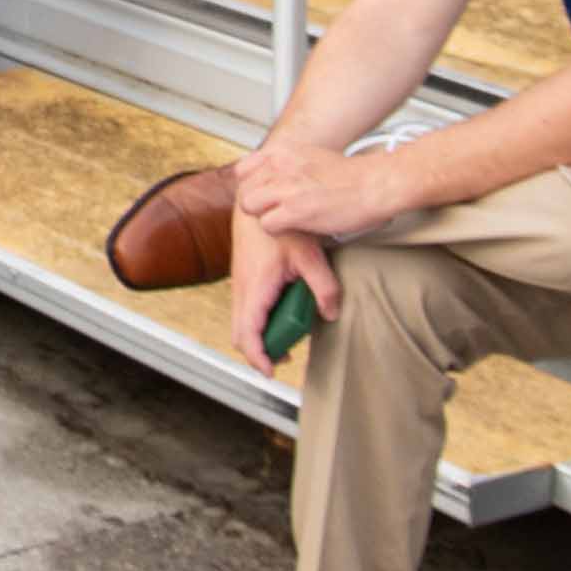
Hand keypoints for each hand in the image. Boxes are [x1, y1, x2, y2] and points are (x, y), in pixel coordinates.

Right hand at [226, 209, 336, 375]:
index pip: (248, 334)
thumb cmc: (281, 226)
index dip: (258, 358)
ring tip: (289, 334)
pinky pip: (245, 310)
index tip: (272, 371)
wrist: (257, 200)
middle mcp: (242, 289)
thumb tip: (330, 314)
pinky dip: (259, 321)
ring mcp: (239, 284)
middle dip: (260, 352)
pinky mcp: (242, 278)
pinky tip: (282, 311)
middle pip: (240, 335)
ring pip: (241, 323)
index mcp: (256, 288)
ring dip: (261, 336)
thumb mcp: (310, 256)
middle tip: (285, 357)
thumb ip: (324, 287)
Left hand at [232, 137, 420, 248]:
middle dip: (257, 203)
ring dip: (264, 216)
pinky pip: (267, 224)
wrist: (375, 184)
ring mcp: (285, 187)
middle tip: (276, 211)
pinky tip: (295, 227)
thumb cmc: (350, 176)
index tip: (265, 195)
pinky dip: (278, 230)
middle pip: (245, 190)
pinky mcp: (294, 210)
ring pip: (250, 206)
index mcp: (283, 151)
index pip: (243, 170)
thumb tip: (271, 175)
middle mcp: (279, 165)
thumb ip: (288, 164)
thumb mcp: (310, 156)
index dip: (253, 186)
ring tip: (285, 219)